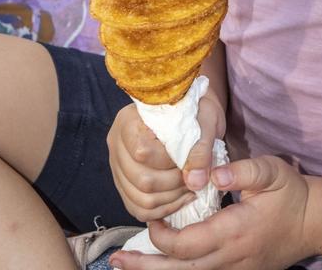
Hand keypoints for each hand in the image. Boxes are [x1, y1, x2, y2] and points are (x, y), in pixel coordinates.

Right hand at [107, 94, 225, 222]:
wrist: (189, 110)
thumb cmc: (195, 111)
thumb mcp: (204, 119)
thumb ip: (201, 149)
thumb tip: (194, 182)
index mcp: (129, 120)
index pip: (143, 151)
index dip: (170, 163)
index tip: (190, 160)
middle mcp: (117, 144)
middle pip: (141, 180)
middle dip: (174, 185)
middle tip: (194, 179)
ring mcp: (118, 166)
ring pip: (140, 199)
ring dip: (170, 200)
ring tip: (190, 189)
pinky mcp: (124, 184)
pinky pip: (138, 209)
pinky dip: (162, 210)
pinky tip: (180, 199)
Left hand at [109, 155, 321, 269]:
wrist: (315, 222)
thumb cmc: (291, 193)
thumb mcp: (271, 171)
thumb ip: (242, 170)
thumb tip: (212, 172)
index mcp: (236, 232)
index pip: (189, 245)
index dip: (163, 237)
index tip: (153, 219)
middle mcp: (232, 259)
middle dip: (146, 266)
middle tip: (116, 260)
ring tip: (127, 266)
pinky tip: (160, 266)